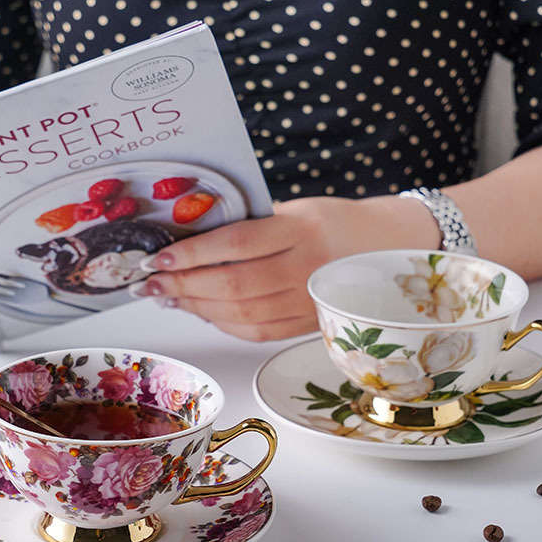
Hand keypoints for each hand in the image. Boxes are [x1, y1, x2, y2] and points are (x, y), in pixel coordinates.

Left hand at [132, 196, 439, 341]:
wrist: (390, 245)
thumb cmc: (333, 220)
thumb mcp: (295, 209)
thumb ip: (251, 225)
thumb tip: (190, 241)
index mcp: (301, 229)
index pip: (236, 244)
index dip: (193, 254)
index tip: (158, 257)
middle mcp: (307, 268)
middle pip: (234, 286)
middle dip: (184, 286)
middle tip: (151, 283)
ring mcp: (310, 301)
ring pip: (243, 315)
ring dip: (197, 308)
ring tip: (168, 297)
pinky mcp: (310, 324)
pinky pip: (259, 332)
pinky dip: (224, 325)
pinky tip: (202, 312)